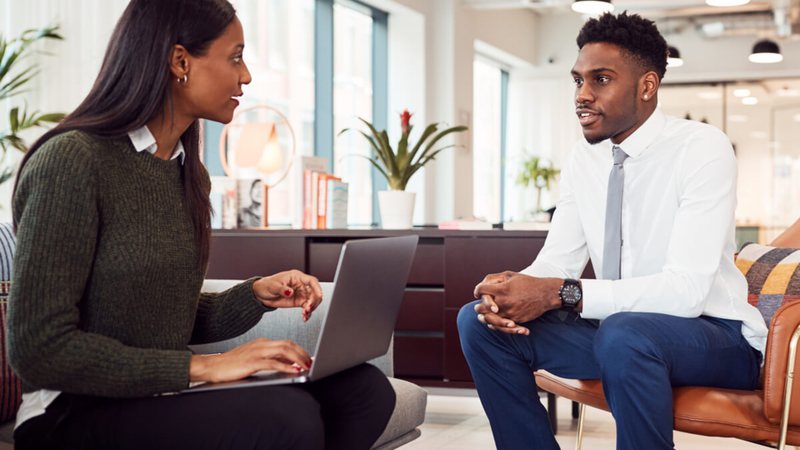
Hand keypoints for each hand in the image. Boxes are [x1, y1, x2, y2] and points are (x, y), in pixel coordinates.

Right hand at [190, 338, 311, 382]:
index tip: (309, 358)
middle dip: (302, 353)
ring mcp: (256, 352)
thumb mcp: (255, 359)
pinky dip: (286, 366)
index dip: (300, 350)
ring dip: (298, 358)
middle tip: (311, 362)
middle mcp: (261, 344)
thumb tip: (290, 364)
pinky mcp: (251, 362)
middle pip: (288, 344)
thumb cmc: (232, 365)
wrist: (212, 366)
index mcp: (262, 342)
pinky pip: (273, 363)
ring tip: (306, 366)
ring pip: (283, 350)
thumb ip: (271, 359)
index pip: (286, 343)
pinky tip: (293, 370)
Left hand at [252, 270, 322, 320]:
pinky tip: (305, 317)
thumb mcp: (274, 286)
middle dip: (314, 301)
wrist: (261, 294)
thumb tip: (291, 292)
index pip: (311, 281)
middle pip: (314, 292)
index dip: (317, 288)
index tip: (319, 296)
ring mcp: (301, 294)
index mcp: (296, 277)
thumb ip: (283, 290)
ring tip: (305, 314)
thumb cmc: (267, 285)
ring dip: (311, 308)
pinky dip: (307, 313)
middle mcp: (301, 285)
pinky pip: (307, 307)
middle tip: (308, 308)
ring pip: (312, 301)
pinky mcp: (299, 302)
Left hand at [473, 272, 562, 334]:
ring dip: (484, 318)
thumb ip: (495, 279)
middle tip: (477, 307)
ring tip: (481, 317)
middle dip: (478, 307)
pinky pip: (501, 326)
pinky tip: (491, 323)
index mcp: (502, 289)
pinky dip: (495, 325)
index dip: (477, 291)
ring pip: (490, 319)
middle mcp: (504, 302)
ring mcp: (509, 312)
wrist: (545, 294)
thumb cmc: (527, 282)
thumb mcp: (511, 275)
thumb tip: (483, 285)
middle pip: (482, 308)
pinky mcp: (515, 320)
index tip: (477, 292)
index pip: (481, 290)